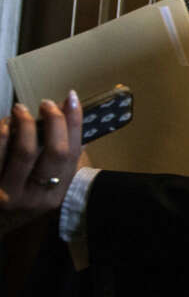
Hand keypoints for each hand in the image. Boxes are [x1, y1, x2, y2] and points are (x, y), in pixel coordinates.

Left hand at [0, 93, 82, 231]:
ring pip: (24, 152)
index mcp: (57, 193)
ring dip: (25, 124)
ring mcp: (10, 195)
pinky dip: (1, 136)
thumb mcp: (50, 181)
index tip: (71, 98)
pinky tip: (4, 124)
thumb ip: (62, 154)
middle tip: (46, 103)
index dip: (73, 122)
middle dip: (54, 121)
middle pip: (54, 152)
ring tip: (20, 109)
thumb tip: (68, 112)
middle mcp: (36, 197)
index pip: (72, 152)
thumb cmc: (24, 195)